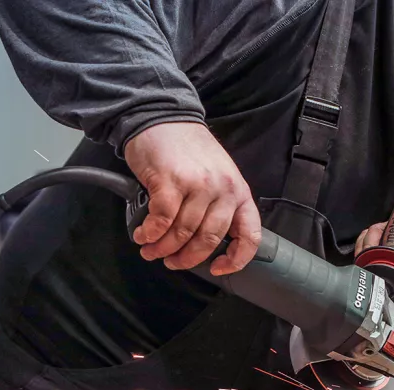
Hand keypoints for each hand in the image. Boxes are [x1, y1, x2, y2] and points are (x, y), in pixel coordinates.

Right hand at [125, 122, 261, 275]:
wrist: (163, 117)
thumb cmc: (188, 149)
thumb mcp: (218, 176)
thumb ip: (219, 206)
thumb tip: (205, 244)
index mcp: (239, 191)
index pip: (250, 234)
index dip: (236, 259)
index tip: (218, 268)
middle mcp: (223, 189)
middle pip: (208, 239)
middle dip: (187, 258)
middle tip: (171, 262)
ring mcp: (198, 184)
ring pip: (183, 232)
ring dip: (163, 247)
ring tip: (151, 250)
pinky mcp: (171, 180)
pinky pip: (161, 219)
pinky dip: (150, 233)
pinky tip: (143, 234)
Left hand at [355, 197, 393, 292]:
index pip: (387, 265)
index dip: (379, 245)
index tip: (387, 228)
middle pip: (371, 261)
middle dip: (374, 237)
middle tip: (389, 225)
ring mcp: (391, 280)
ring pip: (365, 261)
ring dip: (371, 240)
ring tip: (389, 231)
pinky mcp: (385, 276)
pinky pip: (366, 260)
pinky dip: (370, 244)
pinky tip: (383, 238)